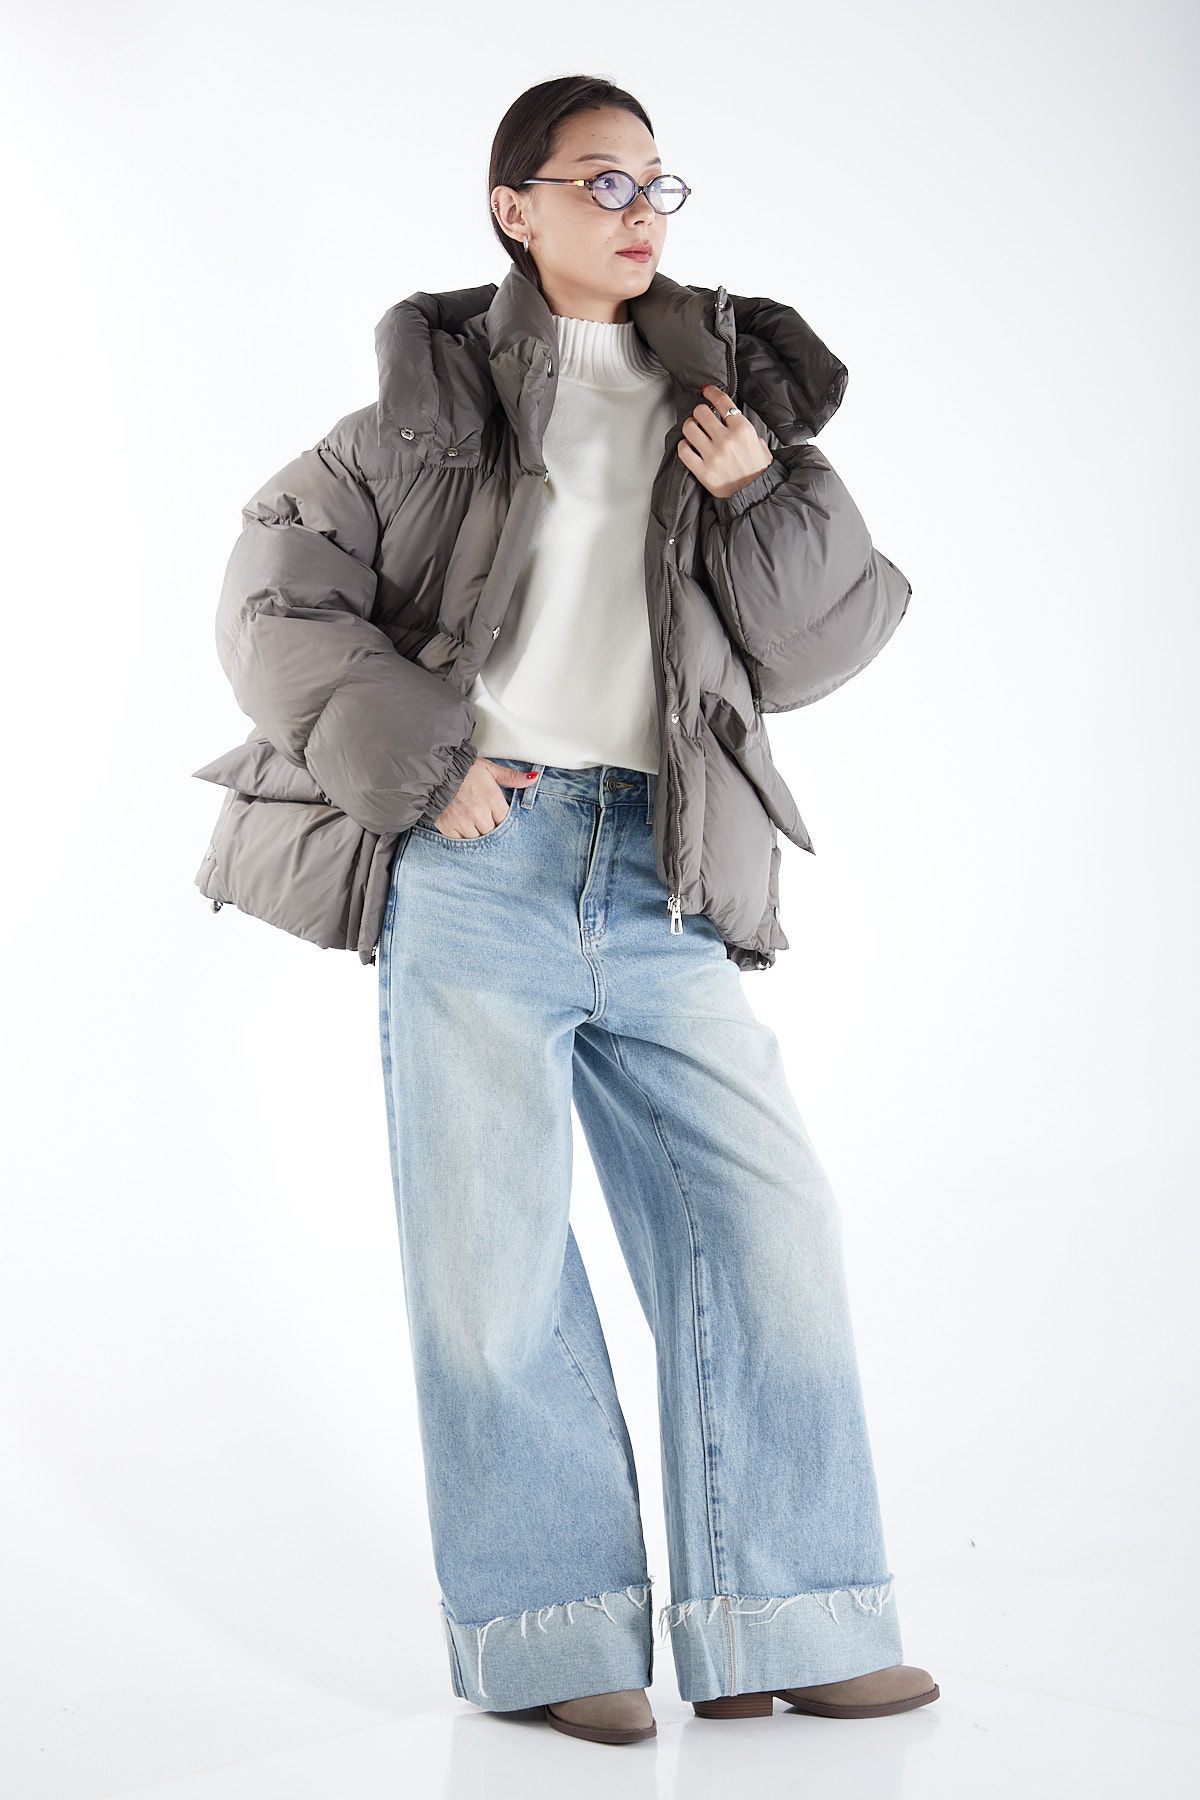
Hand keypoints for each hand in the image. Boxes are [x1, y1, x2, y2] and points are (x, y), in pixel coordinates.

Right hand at [424, 757, 538, 837]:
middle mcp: (479, 813)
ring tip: (471, 821)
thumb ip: (511, 777)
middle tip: (483, 817)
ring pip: (478, 839)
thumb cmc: (463, 769)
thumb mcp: (489, 769)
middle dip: (490, 826)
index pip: (505, 820)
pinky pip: (461, 841)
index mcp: (491, 798)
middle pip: (492, 832)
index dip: (501, 818)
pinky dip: (462, 836)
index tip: (496, 814)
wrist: (434, 771)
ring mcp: (463, 822)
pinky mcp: (448, 827)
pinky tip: (461, 825)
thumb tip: (533, 779)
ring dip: (476, 833)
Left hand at [676, 383, 773, 500]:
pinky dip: (683, 446)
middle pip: (701, 412)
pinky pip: (684, 451)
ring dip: (689, 426)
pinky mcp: (702, 471)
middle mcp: (727, 440)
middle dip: (699, 412)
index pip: (722, 402)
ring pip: (689, 428)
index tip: (706, 391)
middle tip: (700, 417)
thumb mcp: (760, 444)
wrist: (756, 495)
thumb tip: (733, 418)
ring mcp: (713, 456)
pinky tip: (688, 447)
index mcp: (743, 430)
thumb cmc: (758, 470)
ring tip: (693, 431)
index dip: (711, 392)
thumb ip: (746, 430)